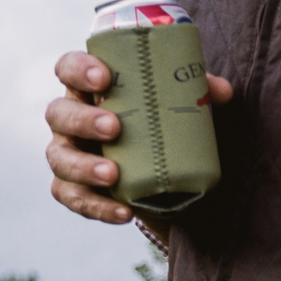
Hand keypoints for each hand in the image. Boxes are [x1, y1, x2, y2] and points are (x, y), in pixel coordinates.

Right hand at [47, 44, 232, 225]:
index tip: (104, 78)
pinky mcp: (73, 188)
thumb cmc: (158, 123)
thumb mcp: (178, 104)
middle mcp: (70, 119)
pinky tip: (124, 212)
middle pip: (59, 113)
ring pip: (60, 158)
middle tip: (114, 128)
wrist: (157, 173)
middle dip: (83, 120)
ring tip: (113, 175)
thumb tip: (222, 91)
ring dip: (84, 167)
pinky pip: (73, 198)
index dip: (78, 69)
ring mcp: (67, 154)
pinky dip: (97, 207)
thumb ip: (197, 92)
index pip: (69, 68)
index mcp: (89, 89)